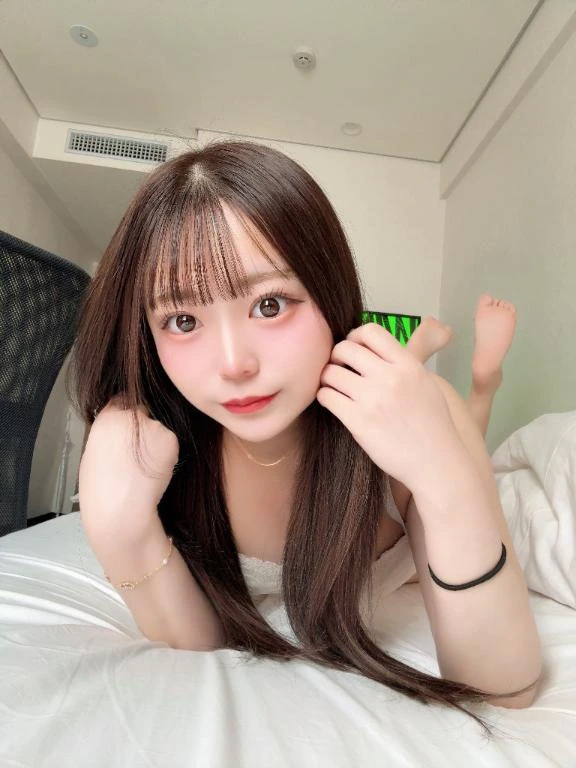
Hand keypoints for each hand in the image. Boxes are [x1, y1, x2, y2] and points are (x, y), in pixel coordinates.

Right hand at [78, 398, 178, 538]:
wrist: (119, 510)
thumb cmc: (101, 490)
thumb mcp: (93, 451)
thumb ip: (109, 433)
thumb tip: (119, 430)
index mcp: (107, 417)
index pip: (121, 400)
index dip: (126, 415)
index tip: (128, 427)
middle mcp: (130, 415)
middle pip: (142, 411)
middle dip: (142, 425)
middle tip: (138, 451)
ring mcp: (153, 425)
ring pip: (158, 428)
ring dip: (155, 441)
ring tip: (144, 466)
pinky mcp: (170, 439)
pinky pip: (169, 442)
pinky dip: (166, 454)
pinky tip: (155, 470)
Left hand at [316, 323, 463, 491]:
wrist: (435, 462)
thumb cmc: (432, 425)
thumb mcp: (426, 382)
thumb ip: (403, 362)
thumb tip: (377, 347)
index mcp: (408, 365)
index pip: (370, 331)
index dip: (355, 336)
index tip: (353, 349)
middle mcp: (390, 377)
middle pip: (345, 348)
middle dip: (336, 356)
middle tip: (338, 368)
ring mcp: (373, 400)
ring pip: (331, 372)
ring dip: (327, 377)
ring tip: (334, 386)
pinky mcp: (358, 422)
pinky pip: (327, 396)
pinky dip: (325, 396)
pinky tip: (333, 402)